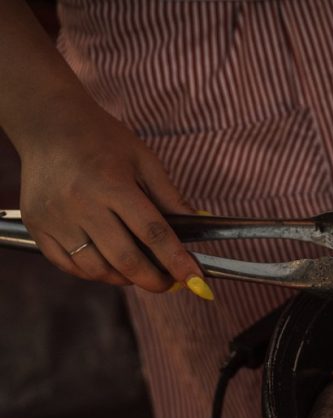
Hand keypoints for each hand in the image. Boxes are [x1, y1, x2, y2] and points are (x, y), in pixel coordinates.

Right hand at [18, 104, 204, 293]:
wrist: (48, 124)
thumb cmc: (102, 140)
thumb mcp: (144, 161)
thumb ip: (170, 197)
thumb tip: (199, 226)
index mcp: (113, 184)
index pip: (153, 234)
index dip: (177, 262)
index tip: (195, 281)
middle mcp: (82, 204)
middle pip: (125, 259)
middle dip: (155, 280)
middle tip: (170, 283)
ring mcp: (56, 218)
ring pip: (96, 269)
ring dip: (124, 279)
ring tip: (139, 270)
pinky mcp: (37, 226)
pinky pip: (69, 265)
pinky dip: (94, 273)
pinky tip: (109, 265)